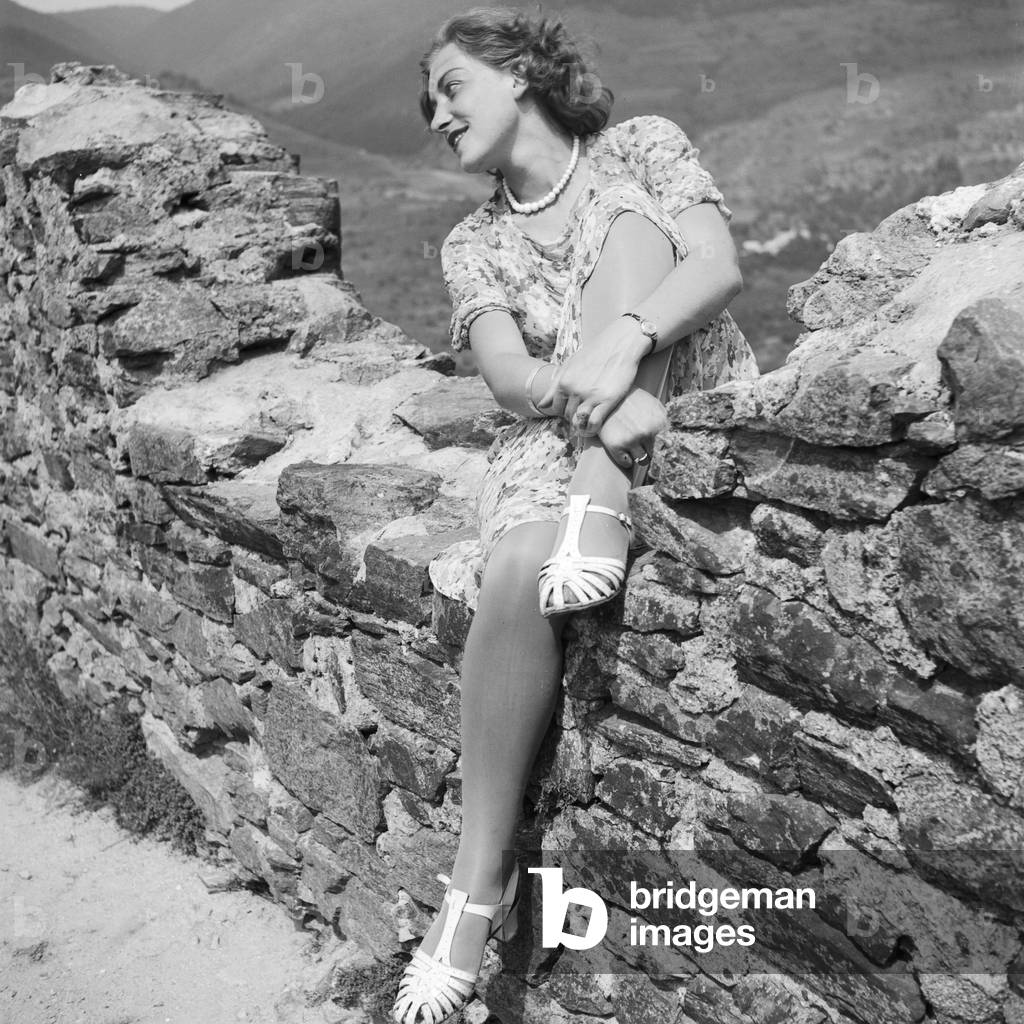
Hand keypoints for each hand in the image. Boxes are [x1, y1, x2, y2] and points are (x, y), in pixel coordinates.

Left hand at [537, 316, 647, 434]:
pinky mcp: (607, 400)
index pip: (556, 408)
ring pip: (579, 422)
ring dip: (582, 426)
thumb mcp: (570, 366)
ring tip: (587, 424)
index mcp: (564, 381)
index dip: (564, 412)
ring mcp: (591, 396)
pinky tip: (595, 426)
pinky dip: (592, 428)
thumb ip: (554, 386)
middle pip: (568, 416)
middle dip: (573, 418)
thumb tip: (541, 405)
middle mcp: (574, 390)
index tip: (573, 410)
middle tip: (583, 415)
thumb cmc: (594, 354)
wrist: (619, 344)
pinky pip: (594, 423)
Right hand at [596, 385, 669, 471]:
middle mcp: (646, 432)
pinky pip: (626, 463)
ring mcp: (630, 439)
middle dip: (648, 449)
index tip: (655, 445)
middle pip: (654, 453)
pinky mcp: (615, 445)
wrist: (605, 396)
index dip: (661, 446)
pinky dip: (625, 459)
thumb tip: (670, 444)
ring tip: (631, 445)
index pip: (667, 445)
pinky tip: (621, 448)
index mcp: (658, 422)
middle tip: (639, 441)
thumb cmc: (630, 400)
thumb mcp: (652, 404)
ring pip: (642, 460)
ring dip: (638, 455)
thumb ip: (663, 422)